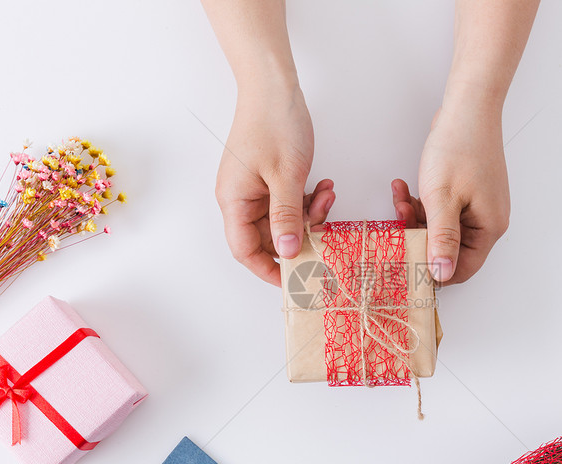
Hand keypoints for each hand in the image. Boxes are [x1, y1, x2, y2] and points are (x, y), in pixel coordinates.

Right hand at [215, 83, 334, 285]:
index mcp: (234, 201)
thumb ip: (287, 217)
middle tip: (326, 230)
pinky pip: (289, 203)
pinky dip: (308, 200)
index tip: (298, 279)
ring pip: (283, 221)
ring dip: (309, 215)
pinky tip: (324, 186)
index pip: (245, 251)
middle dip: (299, 236)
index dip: (270, 269)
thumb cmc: (274, 124)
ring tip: (327, 197)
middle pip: (267, 239)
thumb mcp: (286, 175)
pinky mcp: (269, 179)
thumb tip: (289, 252)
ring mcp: (255, 189)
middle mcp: (240, 199)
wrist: (274, 86)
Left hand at [392, 98, 509, 284]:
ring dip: (415, 217)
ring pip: (439, 228)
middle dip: (418, 236)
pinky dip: (421, 202)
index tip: (406, 261)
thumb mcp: (443, 198)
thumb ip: (441, 239)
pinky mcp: (465, 193)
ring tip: (401, 198)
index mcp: (489, 228)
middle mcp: (486, 221)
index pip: (461, 269)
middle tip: (398, 221)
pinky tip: (405, 187)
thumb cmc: (459, 148)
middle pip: (447, 249)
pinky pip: (440, 210)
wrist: (467, 108)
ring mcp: (476, 206)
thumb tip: (441, 274)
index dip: (432, 269)